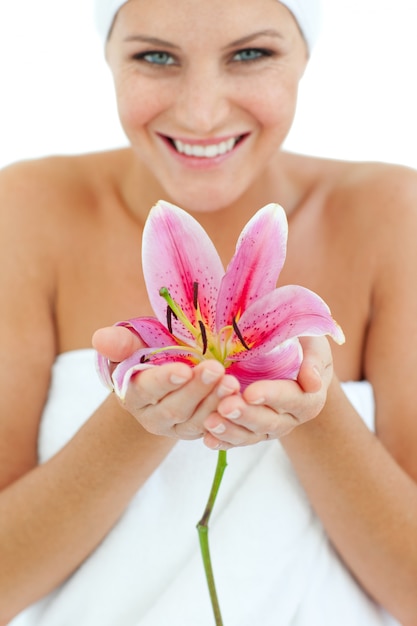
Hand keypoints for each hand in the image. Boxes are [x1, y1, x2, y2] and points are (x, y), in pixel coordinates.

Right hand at [92, 326, 239, 438]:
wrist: (168, 371)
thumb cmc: (150, 353)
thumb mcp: (135, 344)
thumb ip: (121, 342)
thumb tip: (99, 338)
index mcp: (133, 393)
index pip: (145, 389)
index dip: (163, 381)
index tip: (183, 369)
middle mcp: (152, 416)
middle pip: (174, 408)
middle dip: (196, 390)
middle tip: (216, 369)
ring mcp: (176, 427)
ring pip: (196, 421)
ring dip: (215, 402)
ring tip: (232, 383)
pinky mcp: (197, 432)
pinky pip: (213, 430)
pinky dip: (226, 417)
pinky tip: (239, 401)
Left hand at [202, 336, 333, 449]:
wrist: (287, 356)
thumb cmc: (300, 344)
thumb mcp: (313, 344)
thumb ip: (314, 359)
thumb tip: (312, 382)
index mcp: (309, 398)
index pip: (292, 399)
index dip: (272, 396)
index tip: (250, 393)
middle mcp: (290, 418)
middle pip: (269, 422)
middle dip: (246, 415)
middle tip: (225, 406)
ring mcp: (269, 428)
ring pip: (251, 435)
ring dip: (230, 430)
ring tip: (210, 422)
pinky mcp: (250, 432)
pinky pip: (236, 441)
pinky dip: (222, 442)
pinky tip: (207, 439)